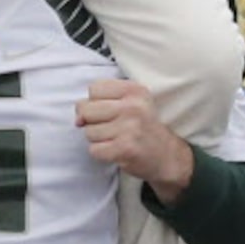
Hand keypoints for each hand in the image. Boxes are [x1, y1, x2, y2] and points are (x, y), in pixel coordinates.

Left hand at [76, 78, 192, 199]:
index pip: (94, 88)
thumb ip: (100, 102)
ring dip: (99, 139)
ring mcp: (129, 128)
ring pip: (89, 132)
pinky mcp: (124, 149)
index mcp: (135, 90)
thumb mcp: (130, 103)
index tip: (111, 110)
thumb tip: (78, 120)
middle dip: (93, 122)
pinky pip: (94, 149)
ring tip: (117, 139)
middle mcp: (133, 106)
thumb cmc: (142, 127)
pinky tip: (117, 150)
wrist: (166, 155)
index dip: (96, 102)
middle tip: (114, 127)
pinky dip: (102, 153)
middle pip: (86, 110)